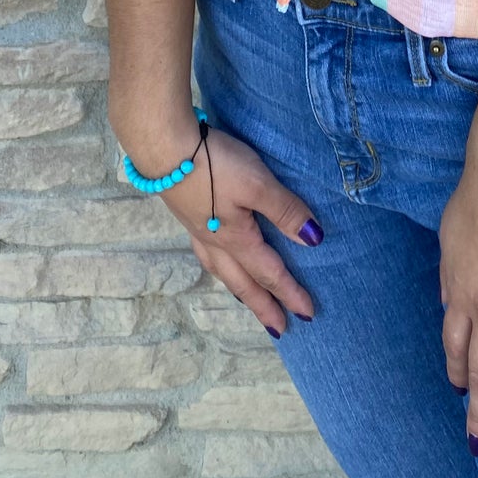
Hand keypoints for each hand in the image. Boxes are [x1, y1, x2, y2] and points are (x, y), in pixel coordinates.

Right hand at [139, 118, 324, 335]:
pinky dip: (219, 268)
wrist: (163, 148)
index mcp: (236, 239)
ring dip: (239, 290)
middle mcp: (216, 242)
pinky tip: (218, 258)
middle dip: (263, 306)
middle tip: (280, 329)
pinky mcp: (187, 215)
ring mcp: (198, 230)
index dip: (290, 292)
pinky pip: (208, 255)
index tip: (308, 314)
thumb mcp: (257, 184)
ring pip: (223, 271)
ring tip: (248, 300)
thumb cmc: (214, 165)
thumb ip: (285, 211)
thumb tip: (313, 241)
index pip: (269, 272)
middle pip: (243, 282)